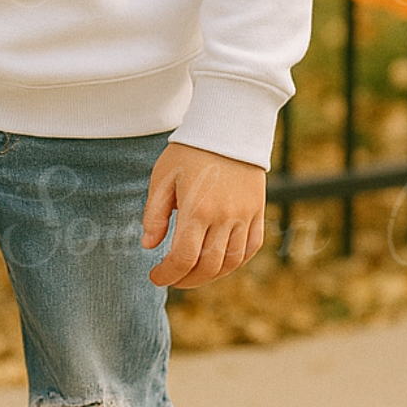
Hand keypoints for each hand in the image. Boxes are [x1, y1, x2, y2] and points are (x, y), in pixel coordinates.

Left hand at [141, 143, 265, 288]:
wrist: (228, 126)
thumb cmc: (189, 151)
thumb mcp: (163, 177)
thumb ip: (155, 214)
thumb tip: (149, 246)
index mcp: (197, 209)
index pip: (183, 258)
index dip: (167, 275)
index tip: (155, 276)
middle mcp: (224, 217)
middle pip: (208, 266)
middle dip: (186, 279)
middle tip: (171, 278)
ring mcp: (244, 216)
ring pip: (231, 262)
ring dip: (210, 275)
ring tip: (192, 273)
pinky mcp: (258, 211)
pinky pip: (251, 248)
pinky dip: (235, 262)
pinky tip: (219, 262)